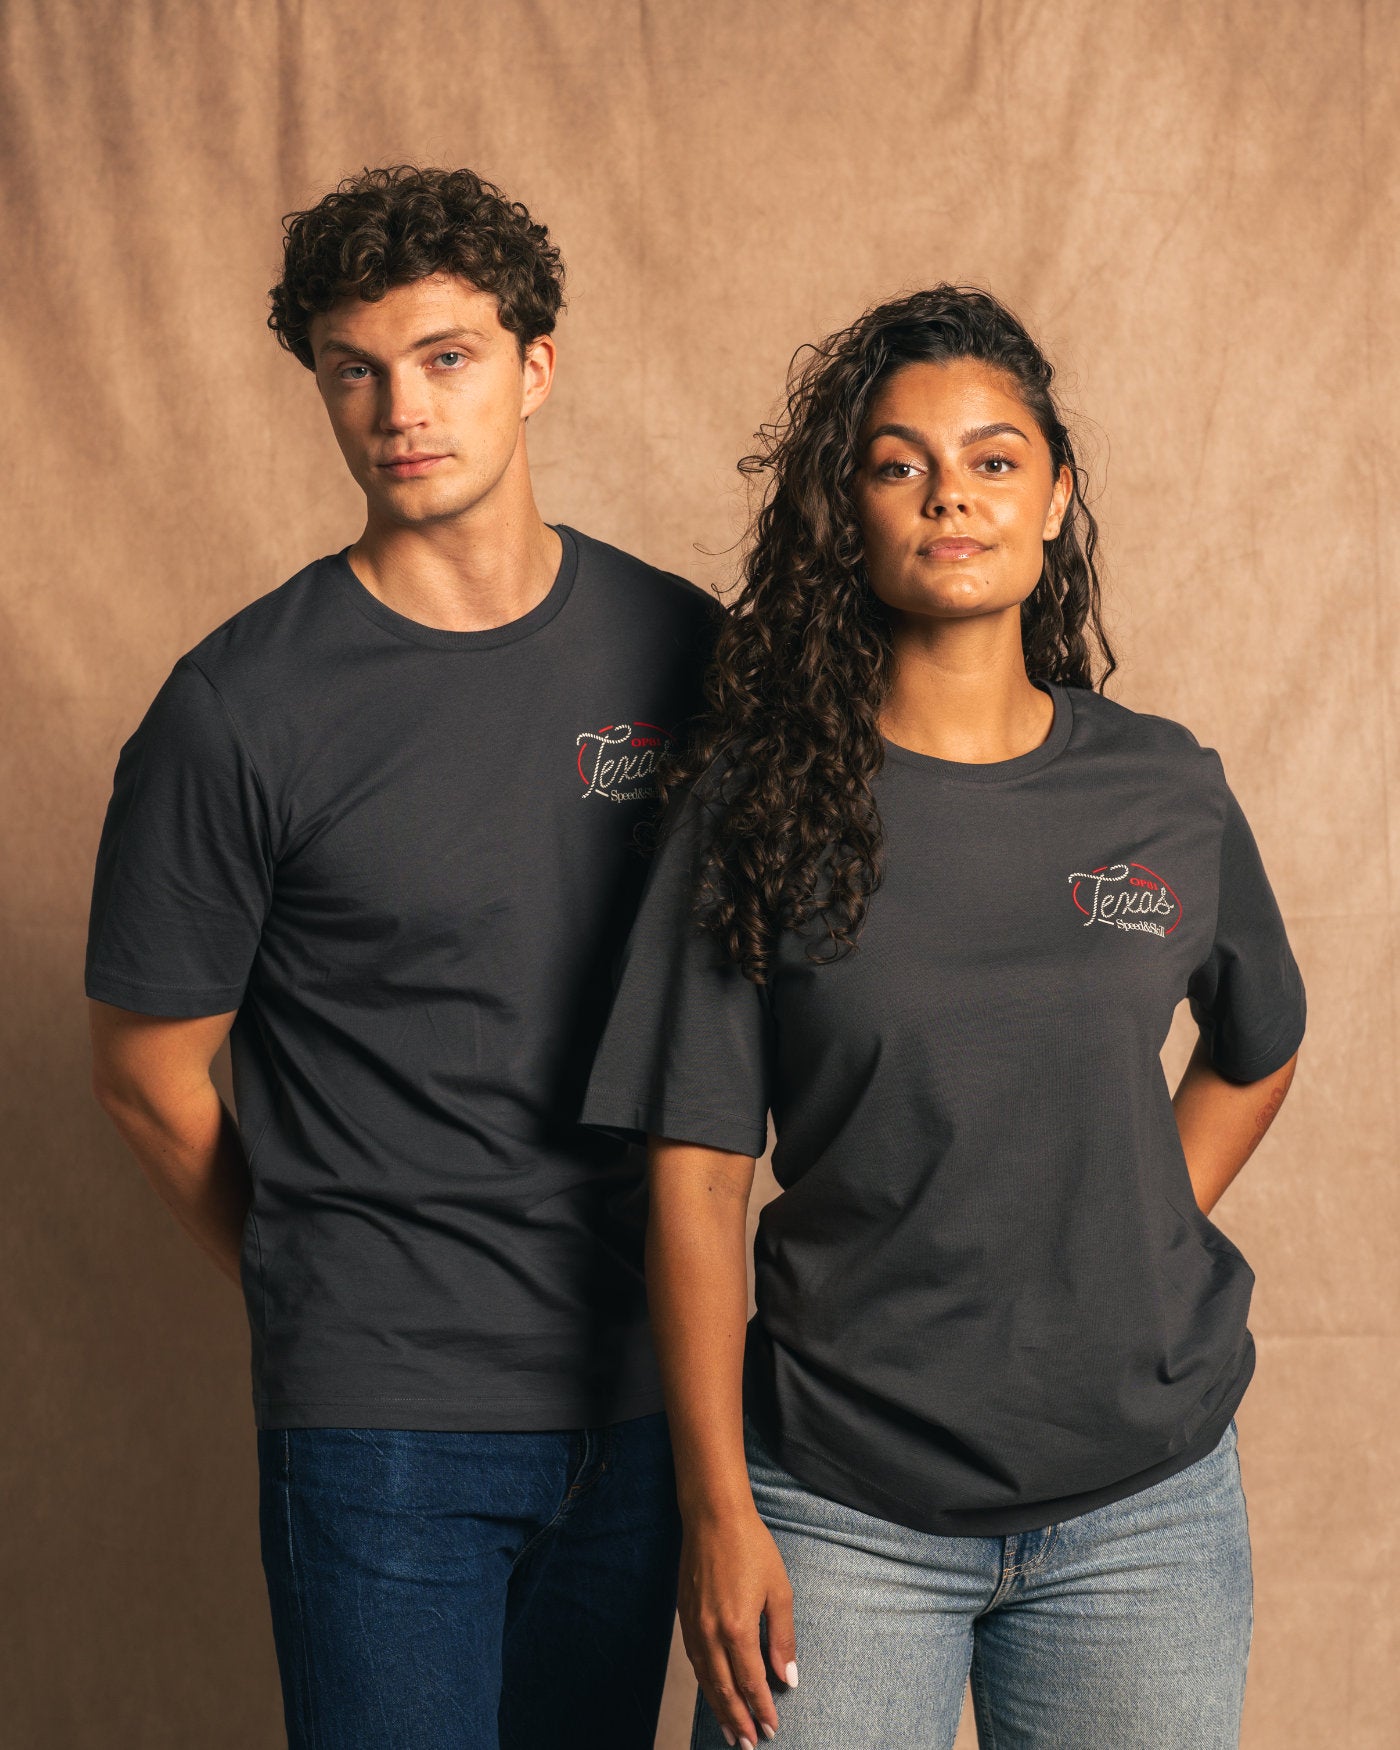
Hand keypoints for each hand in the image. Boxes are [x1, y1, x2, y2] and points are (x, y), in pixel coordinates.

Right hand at [679, 1505, 797, 1746]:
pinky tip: (713, 1691)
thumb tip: (787, 1677)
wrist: (712, 1516)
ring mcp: (693, 1626)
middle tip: (749, 1744)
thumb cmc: (751, 1548)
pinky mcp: (684, 1616)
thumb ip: (782, 1637)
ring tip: (730, 1731)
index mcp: (737, 1628)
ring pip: (706, 1679)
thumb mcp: (779, 1590)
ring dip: (718, 1708)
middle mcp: (710, 1633)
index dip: (761, 1709)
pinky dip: (704, 1683)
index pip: (750, 1682)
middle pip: (724, 1689)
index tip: (771, 1729)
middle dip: (738, 1720)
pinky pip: (694, 1661)